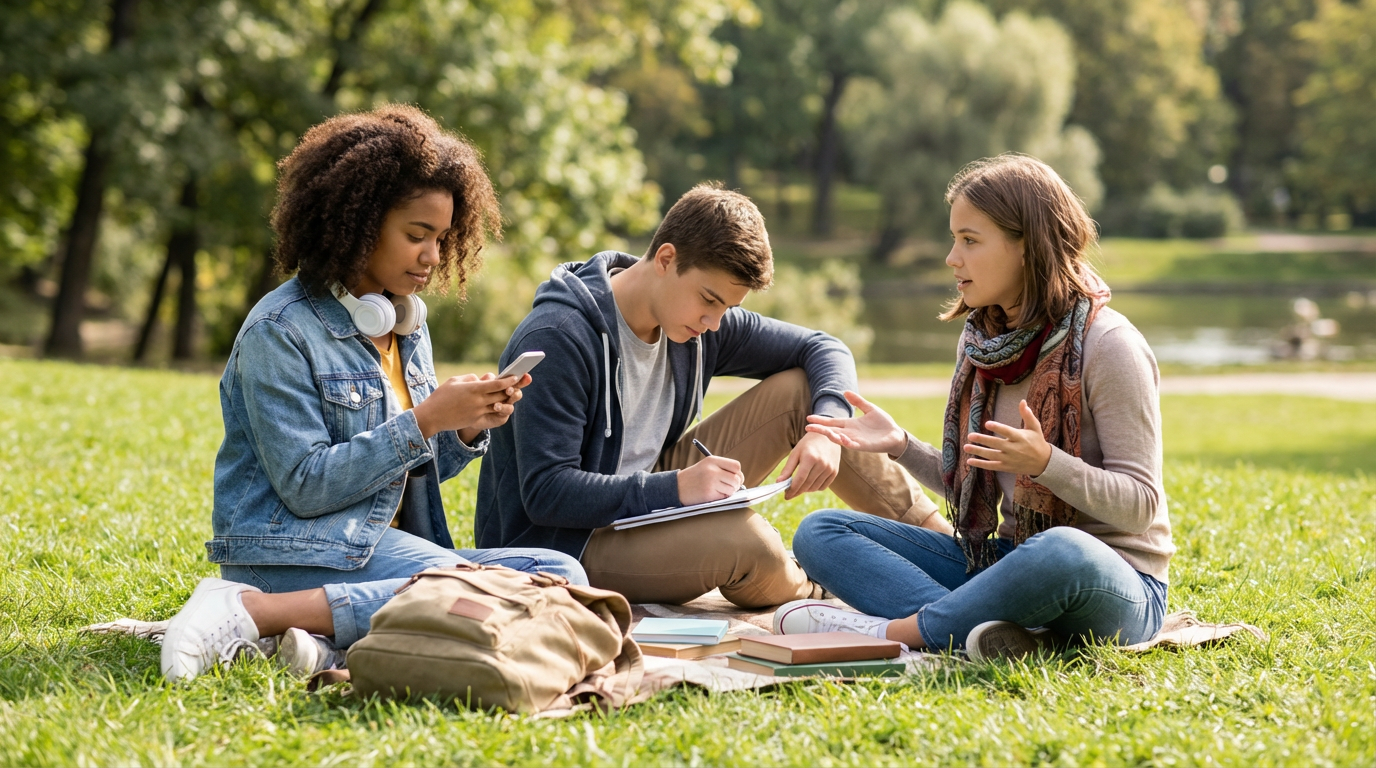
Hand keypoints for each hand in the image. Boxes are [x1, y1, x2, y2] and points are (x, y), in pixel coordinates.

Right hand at [415, 372, 529, 439]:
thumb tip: (482, 379)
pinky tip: (504, 408)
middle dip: (513, 389)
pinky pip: (494, 418)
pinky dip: (501, 413)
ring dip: (508, 401)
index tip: (516, 376)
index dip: (508, 380)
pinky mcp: (476, 421)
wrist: (431, 416)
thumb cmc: (441, 396)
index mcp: (473, 389)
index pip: (496, 384)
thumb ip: (470, 379)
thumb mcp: (454, 381)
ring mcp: (478, 413)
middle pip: (501, 395)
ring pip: (500, 407)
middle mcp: (478, 401)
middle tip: (521, 384)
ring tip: (513, 396)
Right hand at [677, 456, 743, 505]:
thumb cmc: (694, 478)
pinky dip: (722, 497)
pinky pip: (724, 496)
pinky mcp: (708, 493)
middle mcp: (712, 470)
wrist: (676, 487)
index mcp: (712, 460)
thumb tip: (740, 479)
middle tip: (730, 487)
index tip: (735, 478)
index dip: (738, 474)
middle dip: (736, 485)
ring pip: (732, 488)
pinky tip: (713, 495)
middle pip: (736, 478)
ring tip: (721, 491)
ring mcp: (710, 482)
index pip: (736, 466)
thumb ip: (722, 469)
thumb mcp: (706, 466)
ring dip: (729, 492)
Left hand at [777, 431, 840, 498]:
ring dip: (805, 490)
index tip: (786, 496)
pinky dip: (814, 488)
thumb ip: (788, 468)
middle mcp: (822, 464)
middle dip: (797, 491)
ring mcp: (830, 468)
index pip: (800, 479)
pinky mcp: (834, 472)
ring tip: (799, 486)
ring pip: (814, 488)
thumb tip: (779, 482)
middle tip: (789, 493)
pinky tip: (809, 483)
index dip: (792, 490)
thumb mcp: (795, 453)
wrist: (827, 436)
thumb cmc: (807, 444)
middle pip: (807, 485)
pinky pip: (823, 487)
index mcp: (810, 457)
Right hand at [804, 390, 906, 455]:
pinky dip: (846, 441)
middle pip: (831, 431)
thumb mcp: (869, 408)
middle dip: (819, 430)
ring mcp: (855, 440)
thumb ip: (858, 401)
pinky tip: (840, 437)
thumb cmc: (883, 423)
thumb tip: (845, 392)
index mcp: (850, 424)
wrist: (895, 435)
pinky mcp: (862, 446)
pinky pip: (851, 444)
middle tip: (807, 428)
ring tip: (821, 431)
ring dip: (830, 435)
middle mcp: (849, 433)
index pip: (832, 422)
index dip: (821, 420)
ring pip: (838, 438)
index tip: (809, 418)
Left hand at [963, 399, 1051, 475]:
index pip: (1007, 432)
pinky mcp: (1007, 467)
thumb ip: (1027, 415)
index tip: (987, 423)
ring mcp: (1009, 459)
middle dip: (983, 440)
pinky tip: (969, 461)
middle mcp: (1014, 449)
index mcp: (1020, 437)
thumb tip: (1022, 401)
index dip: (998, 427)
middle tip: (970, 435)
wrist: (1044, 462)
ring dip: (978, 452)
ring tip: (966, 447)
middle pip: (996, 444)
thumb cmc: (1037, 442)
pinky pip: (992, 466)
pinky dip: (980, 464)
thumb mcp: (1035, 427)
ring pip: (992, 455)